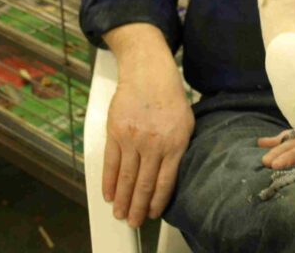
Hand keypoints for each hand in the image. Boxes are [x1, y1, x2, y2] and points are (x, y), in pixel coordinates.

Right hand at [103, 25, 194, 227]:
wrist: (148, 71)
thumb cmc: (169, 97)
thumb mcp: (186, 122)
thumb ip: (179, 149)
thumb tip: (169, 176)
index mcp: (175, 143)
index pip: (165, 182)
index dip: (156, 202)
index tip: (151, 214)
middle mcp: (154, 144)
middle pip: (143, 184)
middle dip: (137, 208)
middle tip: (134, 222)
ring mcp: (133, 138)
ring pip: (126, 178)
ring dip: (122, 200)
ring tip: (120, 214)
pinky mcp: (115, 132)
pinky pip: (111, 163)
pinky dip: (109, 182)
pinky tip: (109, 194)